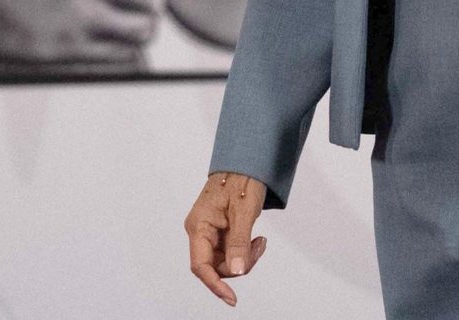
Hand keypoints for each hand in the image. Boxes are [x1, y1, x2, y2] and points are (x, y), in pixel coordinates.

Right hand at [185, 171, 268, 305]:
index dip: (215, 285)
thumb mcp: (244, 211)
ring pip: (225, 261)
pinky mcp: (220, 232)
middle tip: (259, 246)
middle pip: (215, 266)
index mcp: (198, 226)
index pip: (201, 265)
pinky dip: (245, 250)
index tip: (232, 298)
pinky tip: (257, 239)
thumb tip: (236, 272)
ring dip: (245, 257)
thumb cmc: (241, 179)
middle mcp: (200, 232)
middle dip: (239, 264)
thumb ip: (239, 242)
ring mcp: (209, 233)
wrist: (245, 161)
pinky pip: (231, 252)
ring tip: (260, 240)